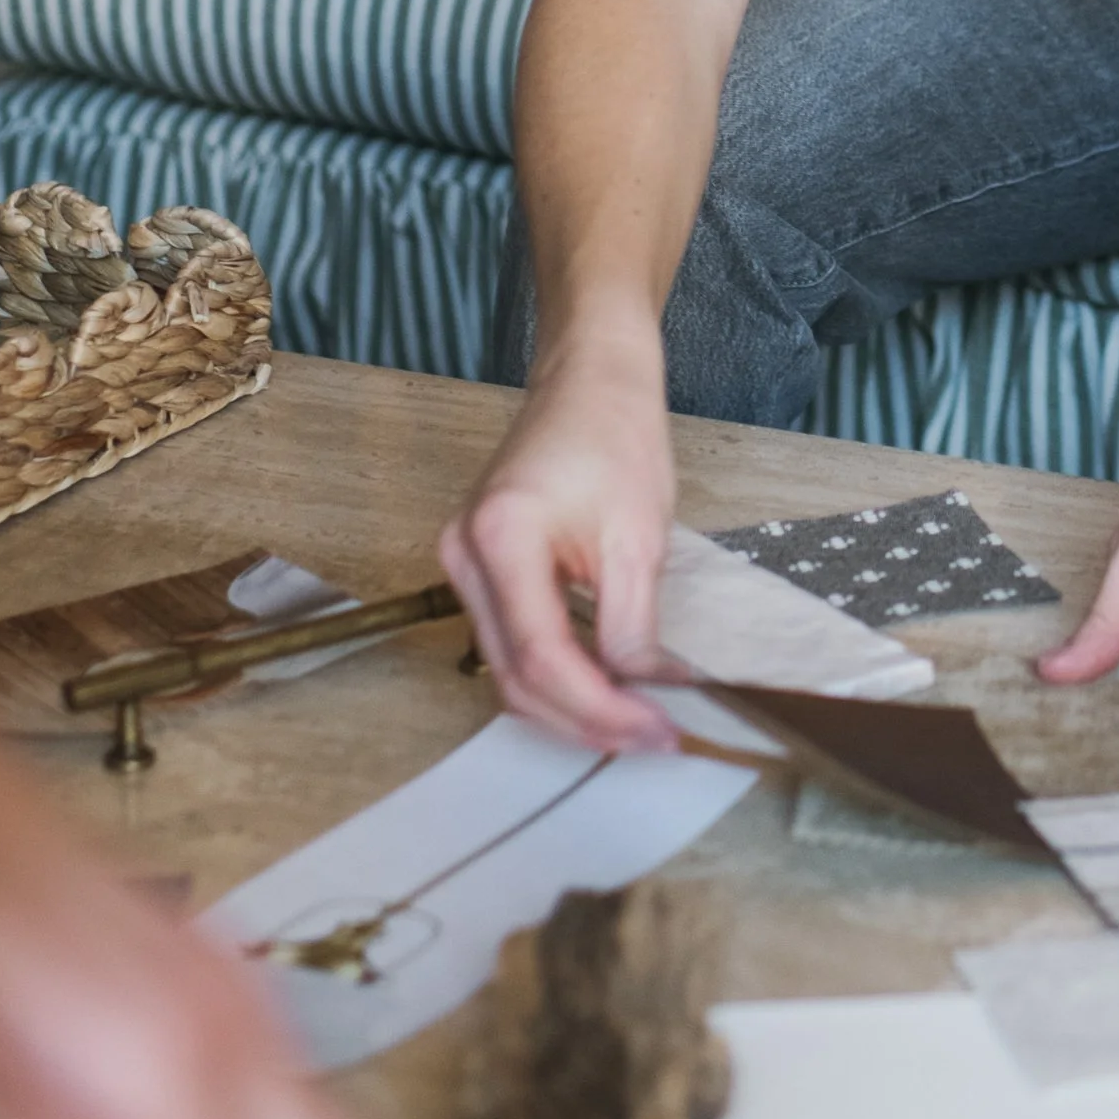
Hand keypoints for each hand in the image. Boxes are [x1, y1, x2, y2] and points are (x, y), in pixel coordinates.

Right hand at [440, 323, 685, 752]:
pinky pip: (508, 641)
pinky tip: (603, 689)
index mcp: (501, 537)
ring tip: (635, 724)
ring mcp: (462, 562)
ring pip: (507, 668)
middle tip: (653, 739)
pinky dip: (554, 674)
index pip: (543, 657)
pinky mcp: (478, 567)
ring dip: (568, 706)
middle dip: (584, 720)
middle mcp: (463, 554)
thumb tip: (648, 697)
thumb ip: (633, 627)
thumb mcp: (638, 538)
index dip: (601, 709)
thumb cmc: (616, 436)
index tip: (657, 732)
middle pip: (515, 675)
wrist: (591, 379)